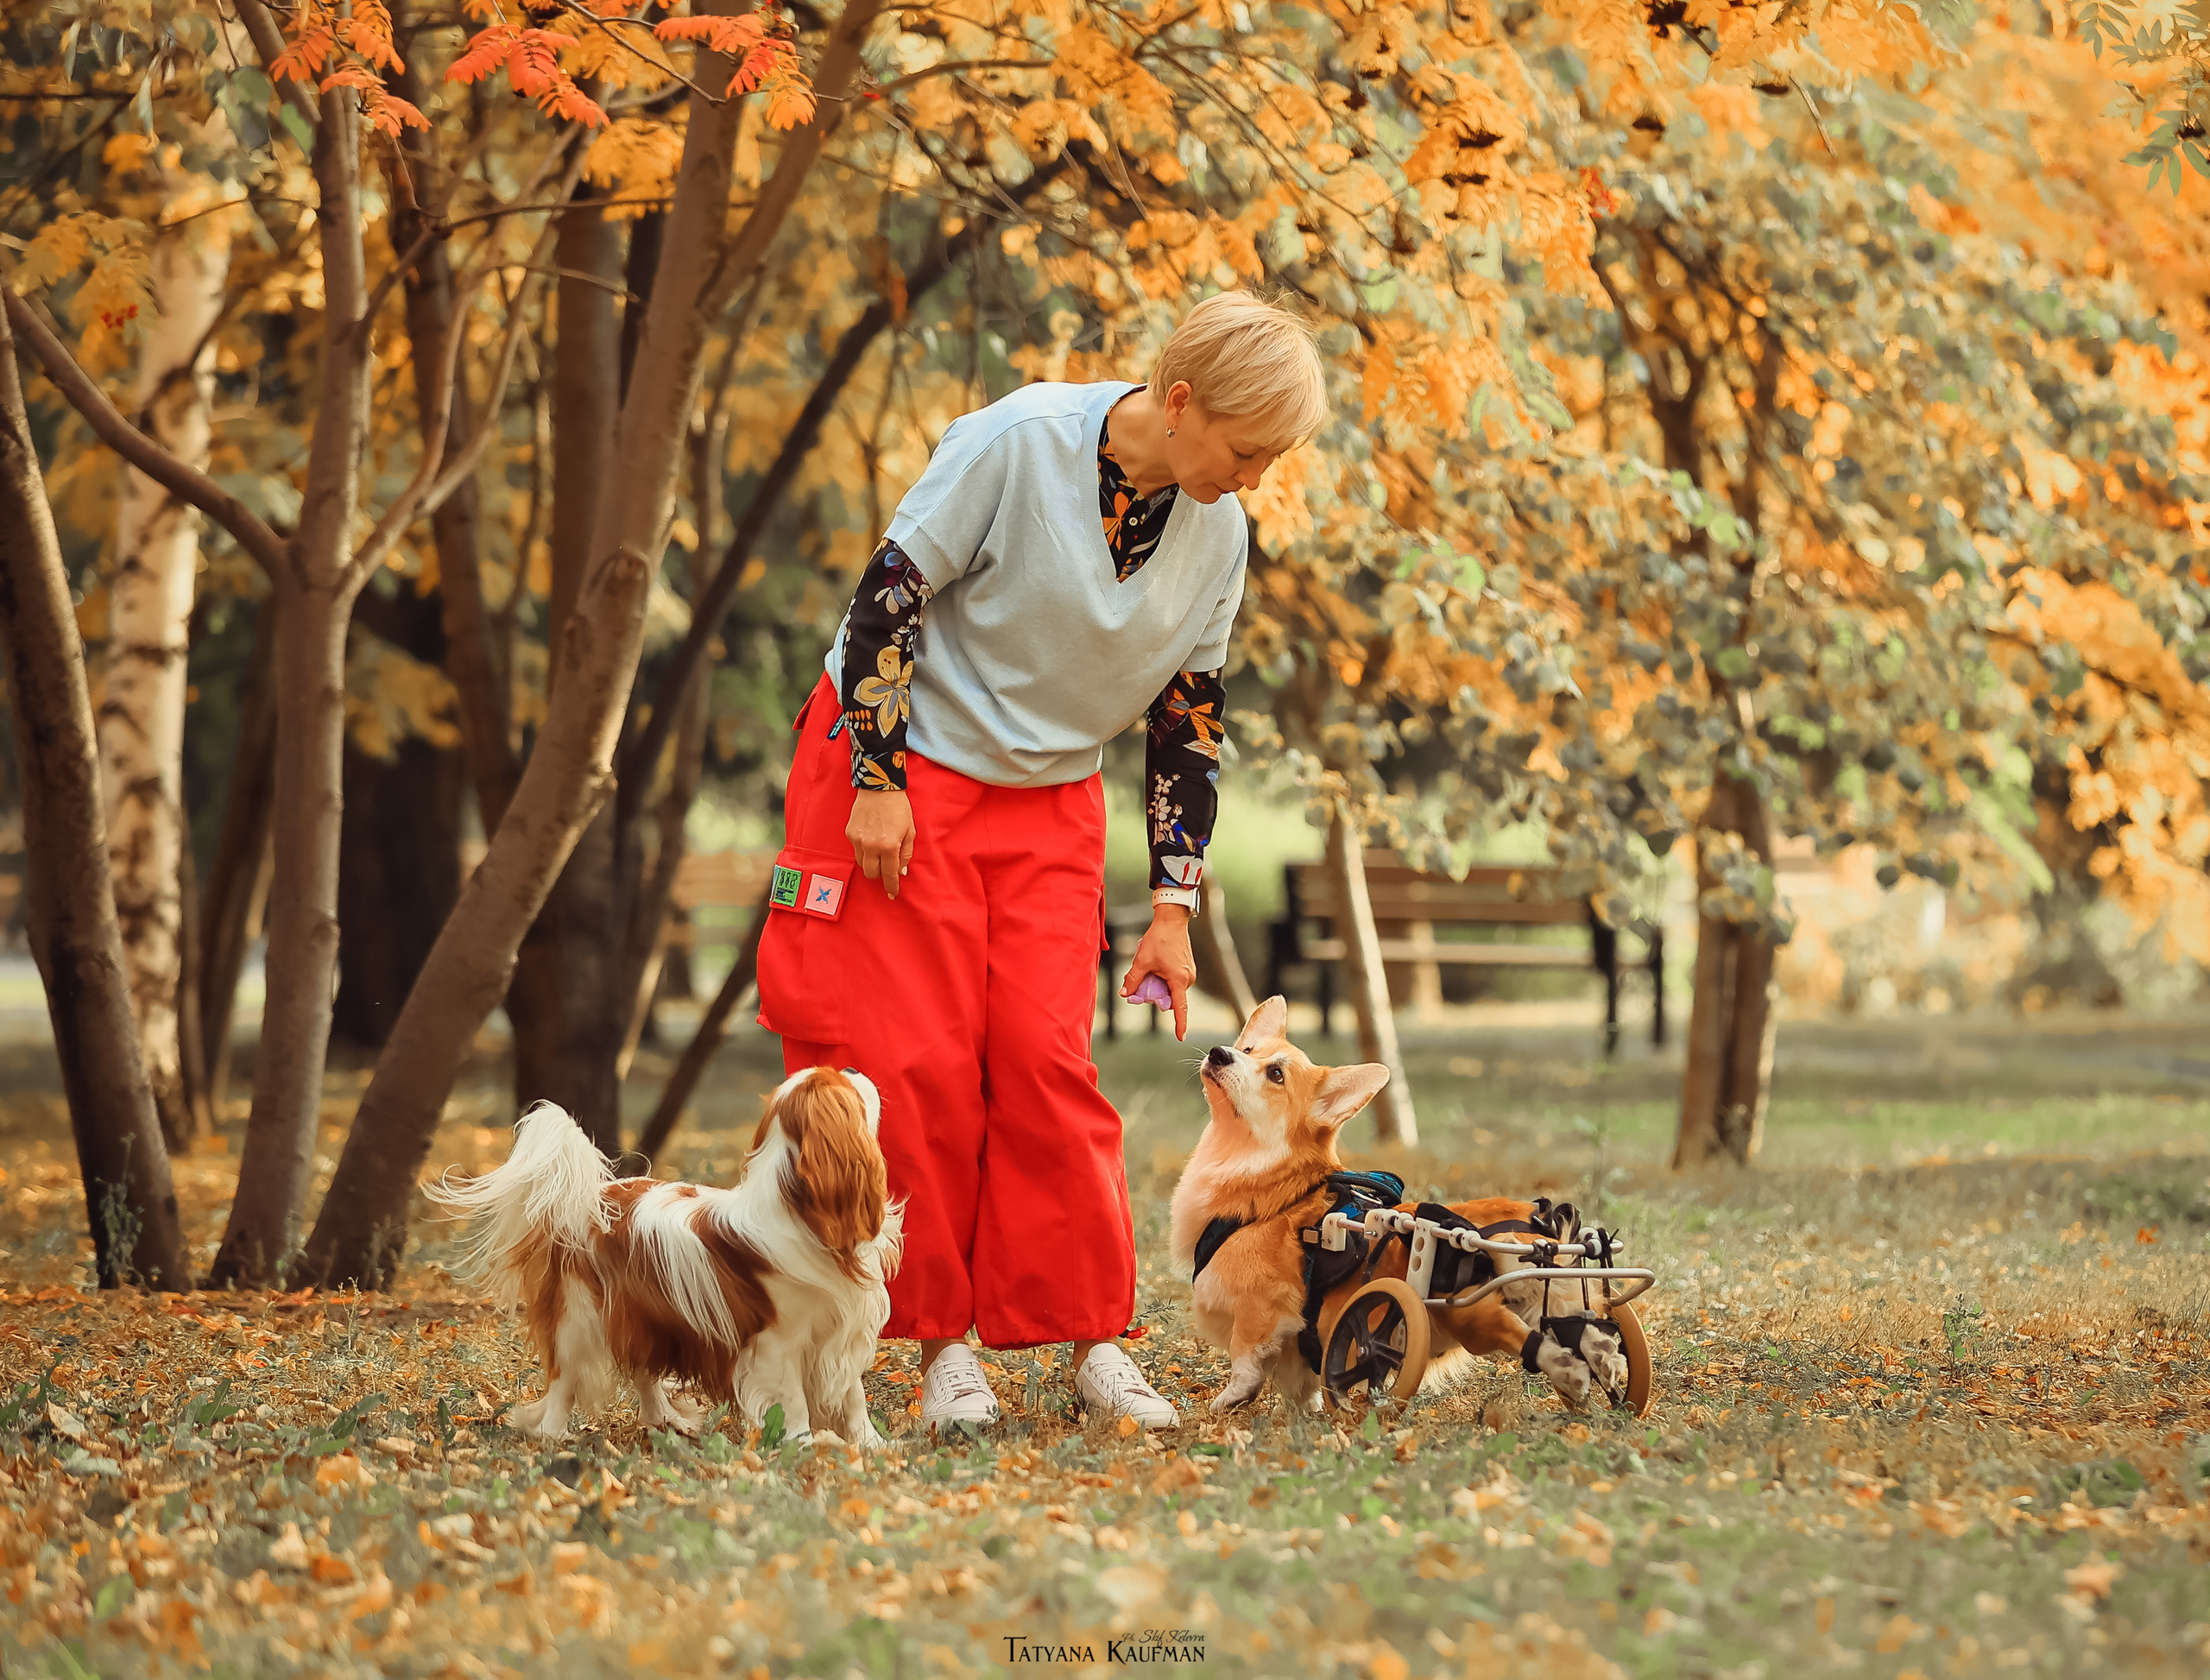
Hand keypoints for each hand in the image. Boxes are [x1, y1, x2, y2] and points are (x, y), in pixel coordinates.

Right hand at [848, 789, 914, 899]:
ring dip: (871, 863)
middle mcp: (871, 845)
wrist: (879, 787)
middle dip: (879, 874)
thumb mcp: (910, 831)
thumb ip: (906, 854)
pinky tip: (870, 839)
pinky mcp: (850, 833)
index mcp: (889, 846)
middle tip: (886, 867)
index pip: (889, 874)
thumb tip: (901, 871)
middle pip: (871, 873)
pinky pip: (855, 850)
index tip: (892, 894)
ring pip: (862, 864)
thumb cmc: (898, 808)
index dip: (891, 886)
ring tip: (878, 851)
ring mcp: (858, 840)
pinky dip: (863, 850)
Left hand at [1121, 905, 1197, 1040]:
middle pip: (1171, 997)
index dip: (1180, 1024)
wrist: (1172, 920)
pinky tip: (1156, 965)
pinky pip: (1174, 980)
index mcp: (1178, 980)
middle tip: (1142, 984)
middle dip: (1156, 995)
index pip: (1180, 1008)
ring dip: (1159, 985)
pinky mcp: (1187, 967)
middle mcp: (1188, 978)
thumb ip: (1133, 979)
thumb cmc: (1158, 939)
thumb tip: (1124, 993)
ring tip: (1149, 969)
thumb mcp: (1142, 960)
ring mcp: (1189, 972)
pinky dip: (1164, 978)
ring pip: (1172, 988)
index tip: (1181, 1037)